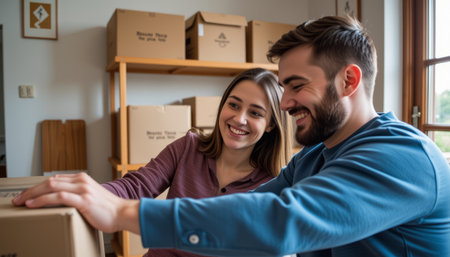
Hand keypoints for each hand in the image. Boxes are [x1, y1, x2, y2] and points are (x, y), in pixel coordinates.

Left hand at [12, 172, 139, 233]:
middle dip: (30, 190)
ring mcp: (83, 189)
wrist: (123, 213)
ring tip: (21, 201)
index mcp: (82, 179)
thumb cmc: (108, 209)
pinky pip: (58, 196)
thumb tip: (62, 202)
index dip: (38, 186)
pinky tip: (33, 204)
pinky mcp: (83, 199)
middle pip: (49, 181)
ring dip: (33, 194)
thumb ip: (77, 195)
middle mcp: (81, 181)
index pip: (55, 179)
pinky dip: (43, 199)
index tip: (27, 194)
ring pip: (51, 186)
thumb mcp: (90, 198)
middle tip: (18, 198)